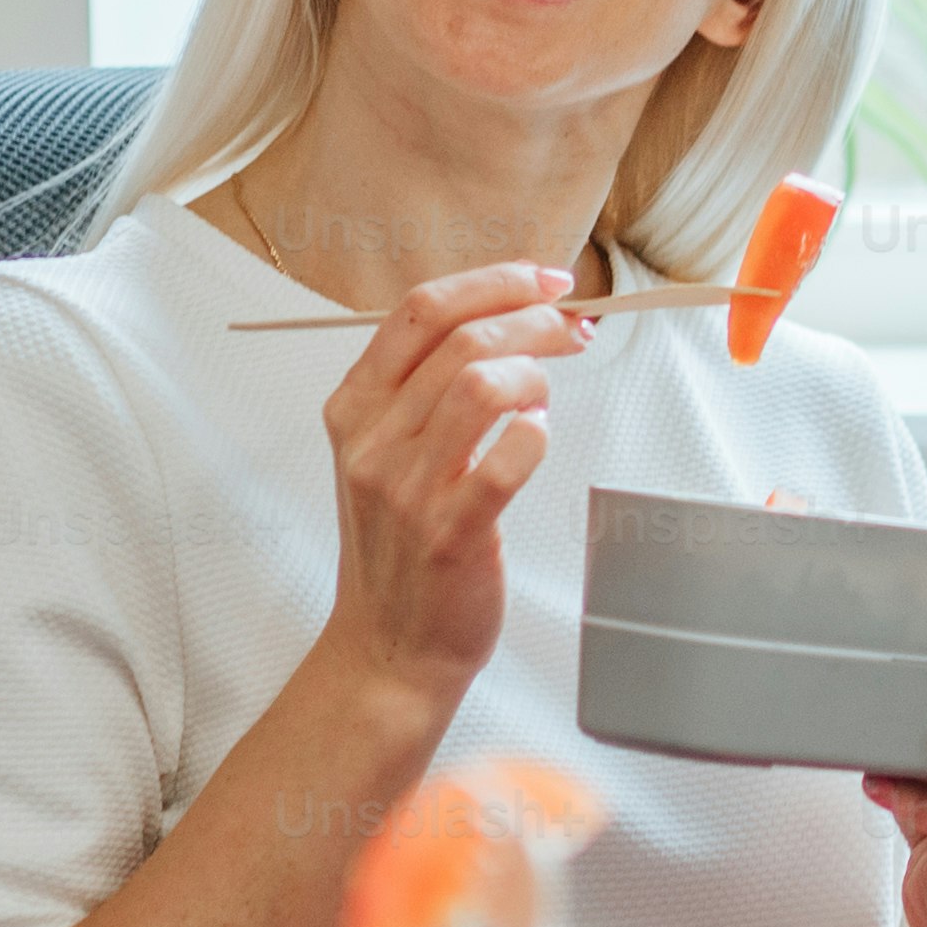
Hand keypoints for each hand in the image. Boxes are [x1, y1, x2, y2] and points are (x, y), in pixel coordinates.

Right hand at [316, 260, 594, 705]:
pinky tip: (538, 435)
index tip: (544, 280)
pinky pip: (510, 455)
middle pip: (462, 338)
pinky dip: (537, 432)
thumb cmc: (400, 545)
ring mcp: (408, 487)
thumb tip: (508, 322)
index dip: (493, 283)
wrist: (388, 646)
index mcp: (353, 408)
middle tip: (572, 328)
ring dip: (538, 373)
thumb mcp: (383, 454)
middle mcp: (372, 441)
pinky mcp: (451, 531)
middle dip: (534, 319)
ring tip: (549, 391)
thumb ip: (425, 388)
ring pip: (485, 384)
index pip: (420, 310)